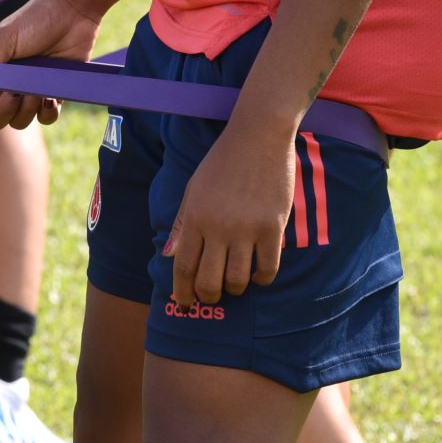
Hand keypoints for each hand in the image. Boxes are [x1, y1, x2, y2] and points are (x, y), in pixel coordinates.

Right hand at [0, 0, 101, 128]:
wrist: (72, 14)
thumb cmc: (34, 21)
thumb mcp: (3, 40)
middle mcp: (7, 85)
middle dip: (3, 110)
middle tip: (13, 92)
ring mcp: (31, 92)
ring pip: (20, 121)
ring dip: (27, 108)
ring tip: (37, 86)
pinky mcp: (54, 96)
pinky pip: (46, 119)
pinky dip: (47, 112)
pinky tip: (50, 95)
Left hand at [166, 116, 295, 307]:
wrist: (257, 138)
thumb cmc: (222, 163)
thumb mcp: (194, 189)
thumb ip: (182, 224)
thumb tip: (169, 255)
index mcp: (194, 218)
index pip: (184, 267)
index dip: (182, 291)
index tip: (183, 305)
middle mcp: (217, 227)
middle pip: (209, 281)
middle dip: (208, 296)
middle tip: (211, 298)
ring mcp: (246, 229)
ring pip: (238, 279)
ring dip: (235, 288)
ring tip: (235, 284)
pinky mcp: (272, 228)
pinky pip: (268, 268)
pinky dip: (262, 279)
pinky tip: (259, 275)